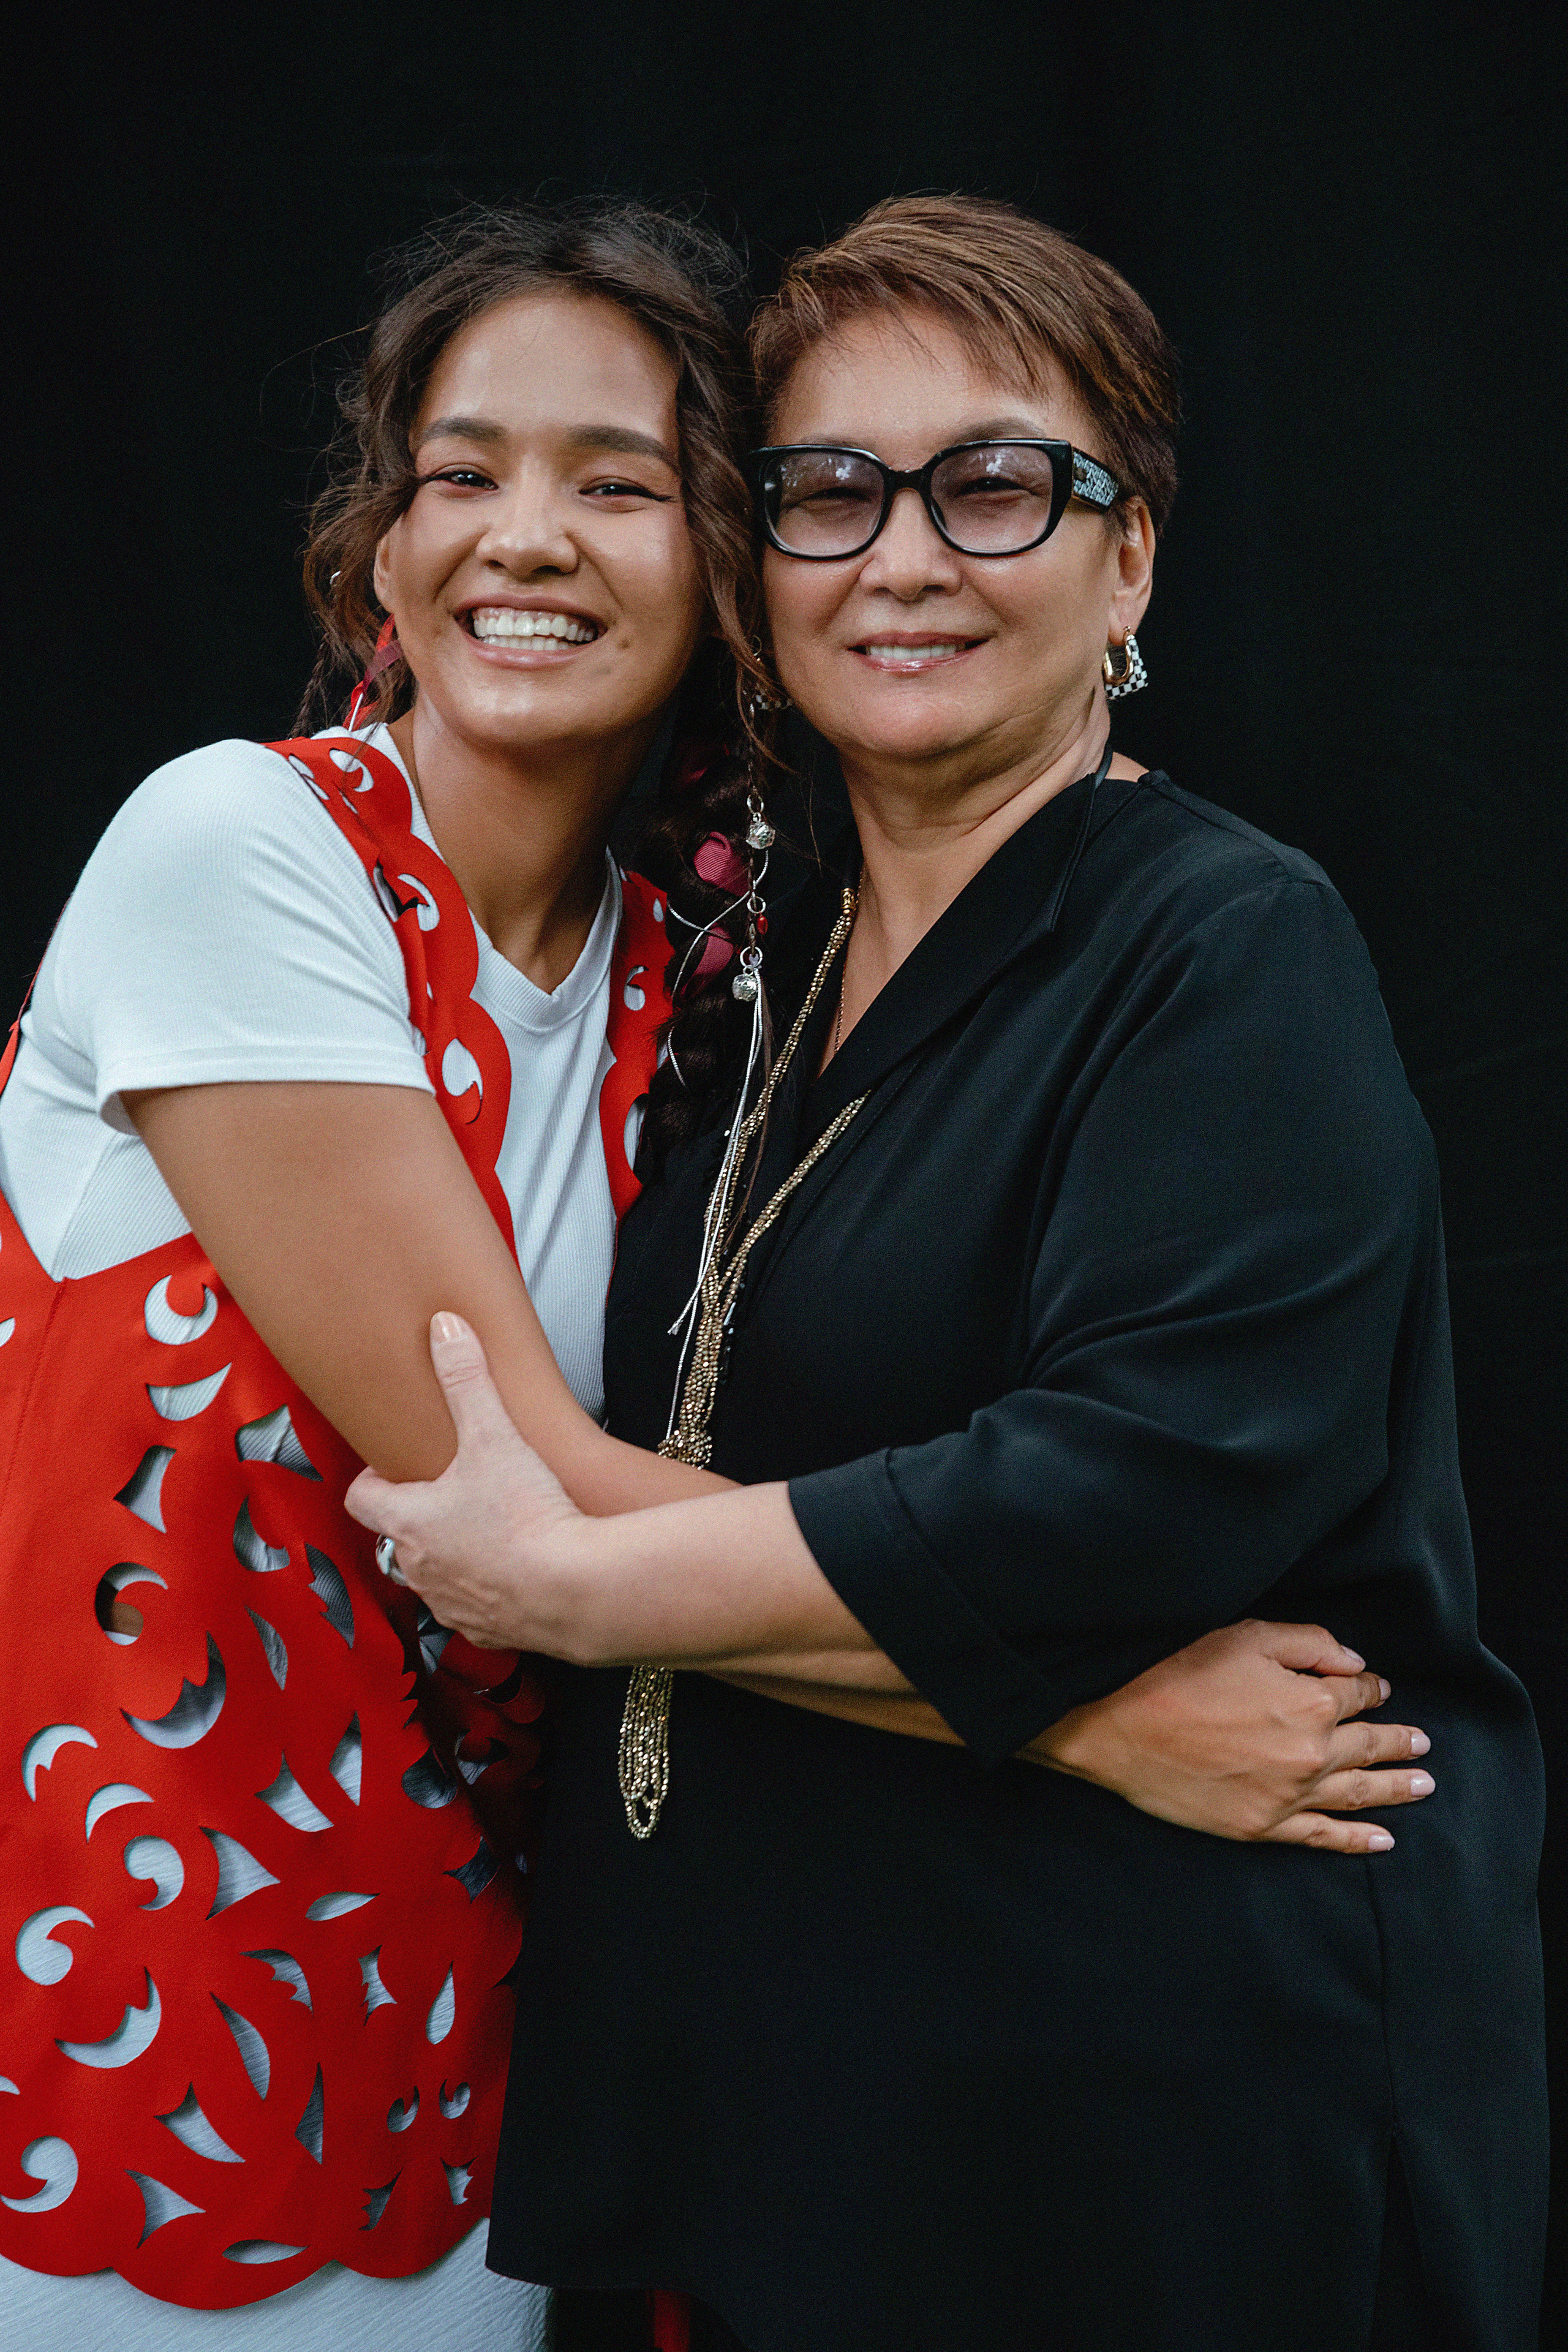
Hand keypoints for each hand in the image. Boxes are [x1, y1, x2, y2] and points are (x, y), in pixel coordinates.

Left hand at [346, 1313, 581, 1648]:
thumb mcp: (493, 1435)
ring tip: (491, 1530)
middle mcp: (419, 1570)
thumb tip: (444, 1327)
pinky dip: (490, 1591)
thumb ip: (466, 1379)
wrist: (574, 1590)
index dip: (374, 1478)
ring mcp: (452, 1606)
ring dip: (454, 1556)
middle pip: (399, 1540)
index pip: (362, 1499)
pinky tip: (521, 1571)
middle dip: (420, 1516)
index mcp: (408, 1523)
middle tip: (453, 1491)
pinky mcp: (490, 1632)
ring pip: (436, 1578)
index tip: (397, 1464)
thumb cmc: (525, 1515)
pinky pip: (477, 1610)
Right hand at [1037, 1620, 1432, 1853]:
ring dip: (1395, 1787)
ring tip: (1423, 1784)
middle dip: (1398, 1741)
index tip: (1377, 1688)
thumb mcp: (1245, 1636)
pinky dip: (1356, 1839)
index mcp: (1310, 1702)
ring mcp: (1289, 1796)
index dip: (1370, 1688)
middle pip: (1368, 1745)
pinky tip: (1383, 1840)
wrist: (1123, 1733)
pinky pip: (1323, 1836)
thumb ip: (1309, 1642)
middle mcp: (1311, 1753)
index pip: (1355, 1695)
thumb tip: (1354, 1663)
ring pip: (1358, 1793)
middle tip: (1422, 1742)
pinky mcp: (1264, 1826)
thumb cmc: (1179, 1677)